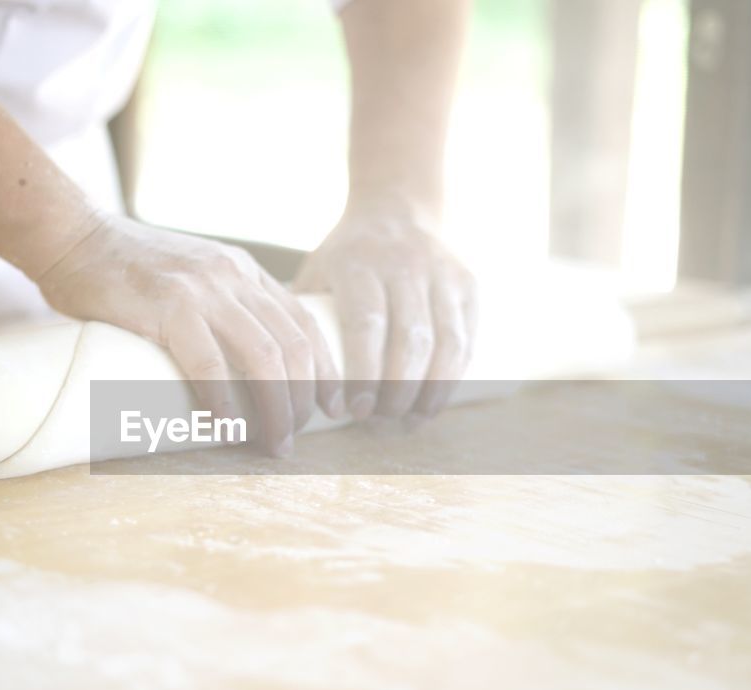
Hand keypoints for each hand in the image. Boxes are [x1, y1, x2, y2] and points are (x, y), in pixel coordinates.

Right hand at [37, 214, 341, 454]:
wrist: (72, 236)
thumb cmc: (121, 269)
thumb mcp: (190, 276)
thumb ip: (216, 306)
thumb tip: (236, 363)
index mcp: (244, 272)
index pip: (304, 323)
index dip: (326, 370)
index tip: (333, 407)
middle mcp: (234, 277)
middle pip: (294, 345)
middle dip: (304, 400)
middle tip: (294, 438)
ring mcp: (203, 289)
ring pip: (264, 357)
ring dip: (275, 408)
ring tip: (273, 443)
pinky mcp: (168, 305)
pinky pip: (210, 363)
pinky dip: (224, 402)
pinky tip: (228, 428)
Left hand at [294, 195, 477, 421]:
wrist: (396, 207)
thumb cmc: (347, 256)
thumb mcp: (318, 271)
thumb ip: (304, 315)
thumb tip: (283, 377)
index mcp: (359, 263)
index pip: (366, 325)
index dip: (364, 374)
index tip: (353, 410)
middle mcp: (405, 265)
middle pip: (410, 340)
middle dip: (397, 390)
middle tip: (380, 419)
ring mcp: (442, 273)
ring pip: (446, 343)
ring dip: (431, 390)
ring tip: (410, 420)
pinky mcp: (467, 284)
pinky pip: (466, 338)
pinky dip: (454, 376)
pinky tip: (434, 402)